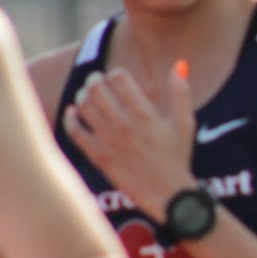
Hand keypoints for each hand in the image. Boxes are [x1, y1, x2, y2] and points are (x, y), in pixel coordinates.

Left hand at [62, 63, 195, 220]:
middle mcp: (124, 125)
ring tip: (87, 94)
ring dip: (83, 95)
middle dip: (96, 80)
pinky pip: (75, 132)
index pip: (120, 79)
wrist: (167, 193)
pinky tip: (73, 112)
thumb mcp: (185, 123)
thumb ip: (180, 92)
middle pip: (97, 89)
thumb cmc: (178, 157)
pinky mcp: (98, 156)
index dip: (117, 73)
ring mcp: (108, 141)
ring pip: (84, 107)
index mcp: (145, 115)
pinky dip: (71, 118)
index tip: (119, 77)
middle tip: (97, 80)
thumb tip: (180, 64)